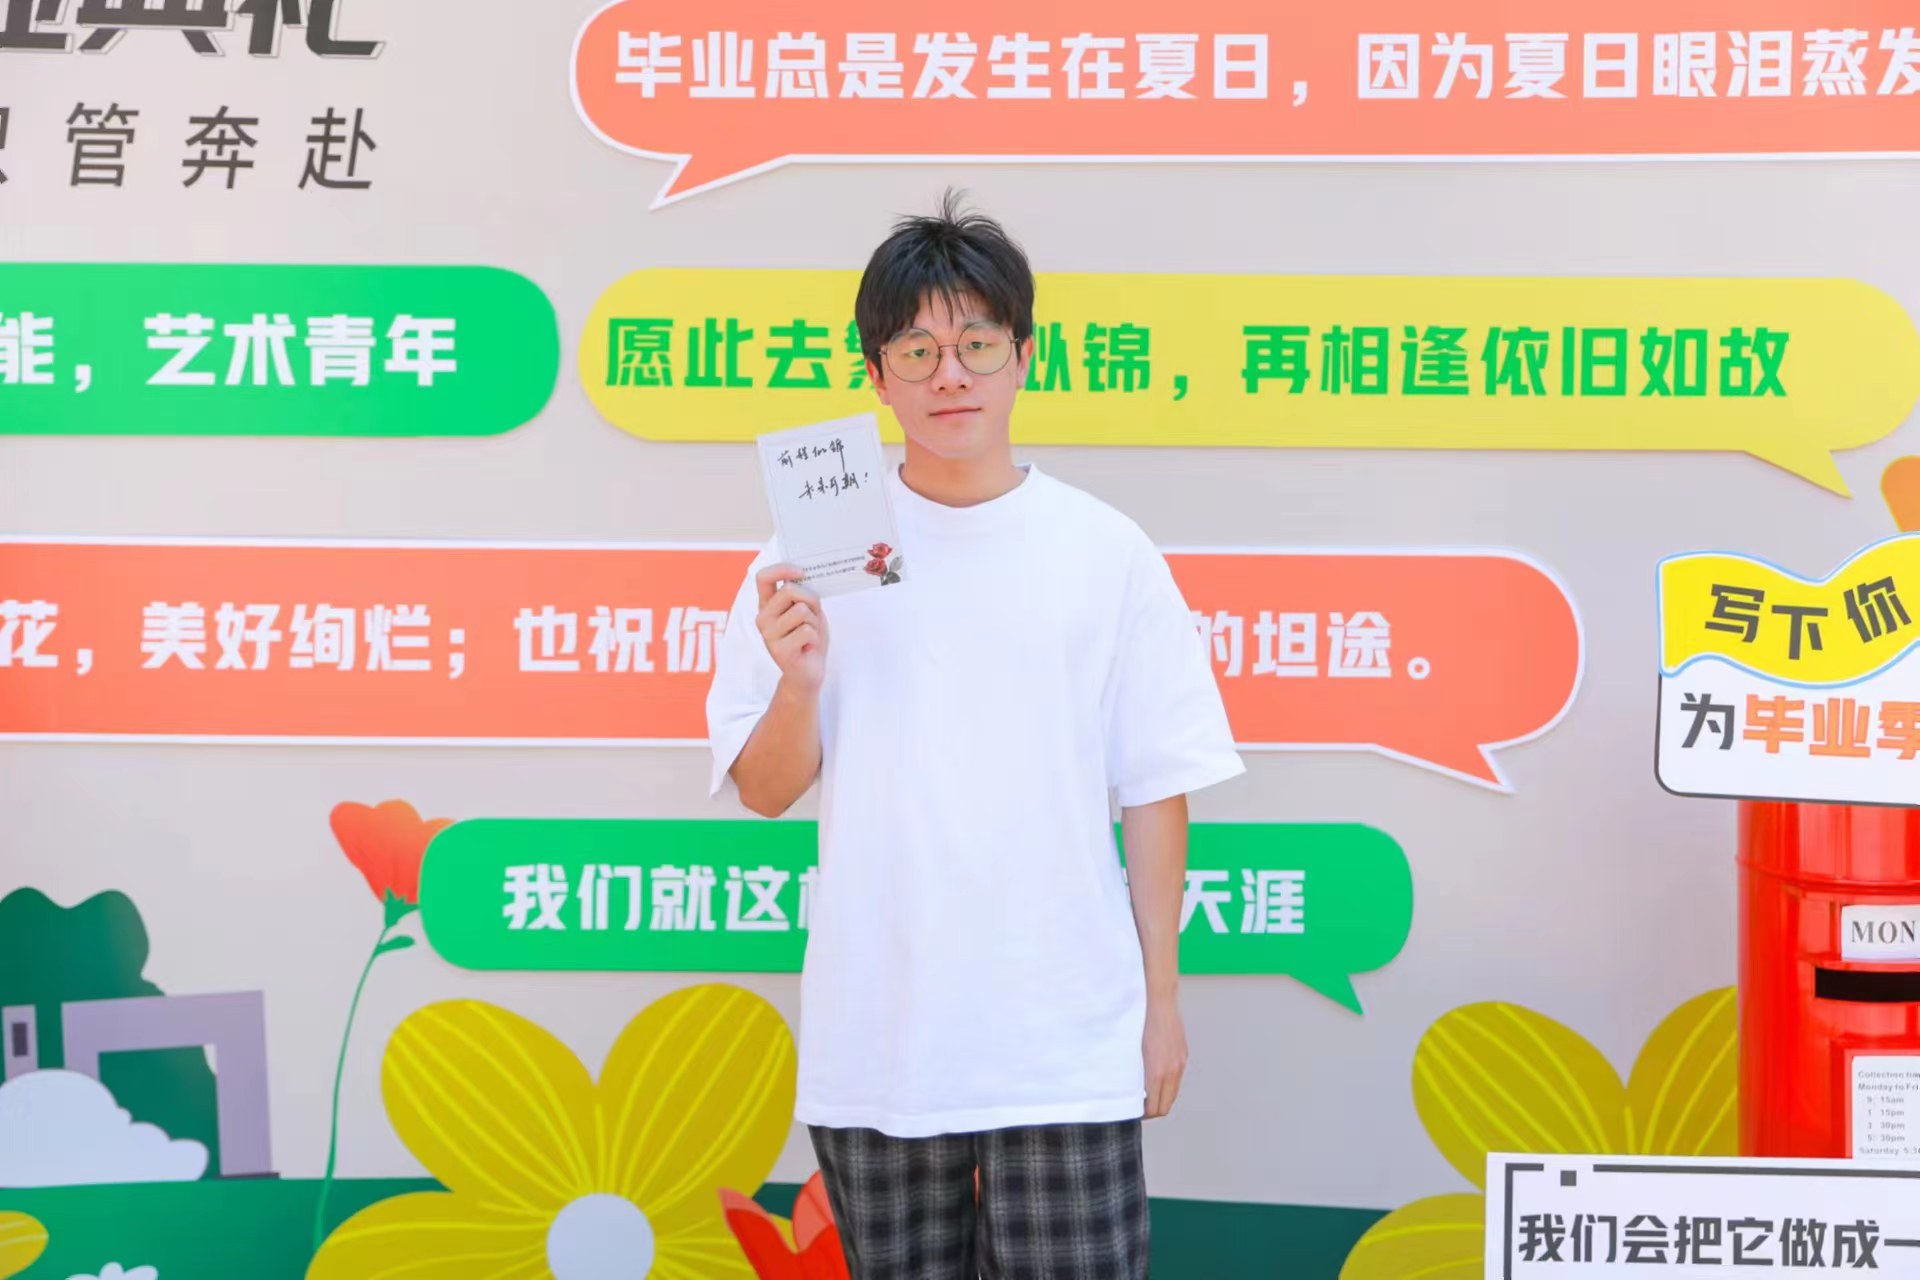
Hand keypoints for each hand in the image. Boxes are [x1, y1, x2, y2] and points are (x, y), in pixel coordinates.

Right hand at [755, 562, 826, 694]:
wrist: (808, 674)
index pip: (763, 577)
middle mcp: (763, 618)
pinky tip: (807, 649)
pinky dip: (815, 639)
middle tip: (812, 619)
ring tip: (808, 637)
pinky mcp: (779, 650)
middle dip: (812, 601)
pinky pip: (807, 631)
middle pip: (790, 590)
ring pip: (802, 611)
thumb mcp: (808, 611)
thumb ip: (802, 595)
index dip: (782, 569)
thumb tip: (803, 577)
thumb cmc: (809, 639)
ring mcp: (769, 635)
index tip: (801, 572)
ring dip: (814, 623)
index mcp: (767, 606)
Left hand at [1142, 997, 1186, 1119]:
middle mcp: (1172, 1070)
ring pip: (1173, 1092)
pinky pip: (1176, 1077)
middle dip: (1153, 1110)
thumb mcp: (1130, 1051)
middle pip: (1166, 1105)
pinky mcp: (1183, 1054)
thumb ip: (1133, 1074)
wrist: (1158, 1000)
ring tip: (1146, 1091)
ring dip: (1161, 1096)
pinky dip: (1167, 1083)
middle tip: (1139, 1106)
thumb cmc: (1139, 1022)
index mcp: (1157, 1072)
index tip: (1134, 1111)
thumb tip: (1129, 1091)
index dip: (1144, 1114)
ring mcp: (1180, 1062)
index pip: (1155, 1108)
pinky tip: (1155, 1075)